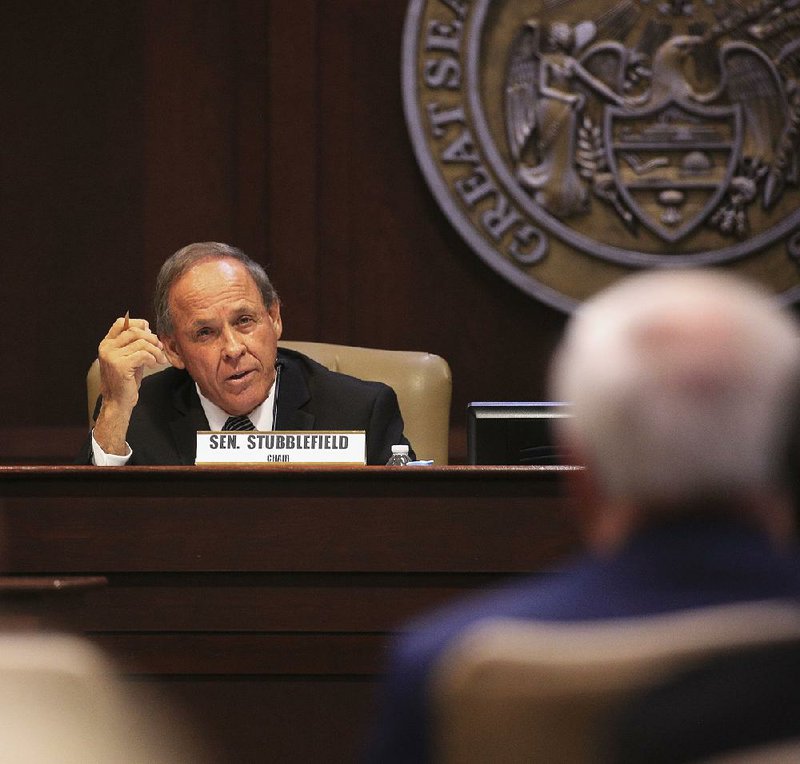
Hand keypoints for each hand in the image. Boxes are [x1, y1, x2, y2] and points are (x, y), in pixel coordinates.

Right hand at [93, 315, 167, 454]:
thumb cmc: (125, 381)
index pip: (120, 322)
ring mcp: (112, 356)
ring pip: (141, 343)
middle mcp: (106, 348)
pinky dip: (153, 358)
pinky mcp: (120, 365)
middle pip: (134, 331)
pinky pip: (143, 354)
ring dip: (155, 351)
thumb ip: (136, 344)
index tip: (150, 331)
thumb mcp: (130, 358)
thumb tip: (148, 328)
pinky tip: (154, 365)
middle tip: (160, 347)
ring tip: (159, 359)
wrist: (118, 402)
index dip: (138, 323)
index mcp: (107, 344)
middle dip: (151, 338)